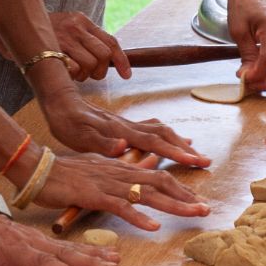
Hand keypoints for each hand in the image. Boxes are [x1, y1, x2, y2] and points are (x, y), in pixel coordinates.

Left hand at [0, 213, 117, 265]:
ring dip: (94, 256)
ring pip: (70, 249)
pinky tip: (107, 254)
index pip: (41, 263)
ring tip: (116, 262)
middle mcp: (31, 243)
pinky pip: (69, 246)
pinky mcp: (43, 241)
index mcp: (13, 249)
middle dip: (89, 263)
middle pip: (63, 255)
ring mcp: (39, 240)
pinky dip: (89, 250)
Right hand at [30, 153, 209, 230]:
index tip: (196, 200)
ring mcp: (108, 183)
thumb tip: (138, 176)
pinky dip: (138, 216)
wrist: (40, 169)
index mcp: (121, 168)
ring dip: (173, 204)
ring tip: (193, 213)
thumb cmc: (67, 173)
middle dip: (185, 196)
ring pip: (147, 193)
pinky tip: (153, 226)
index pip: (157, 176)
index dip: (179, 188)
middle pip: (159, 183)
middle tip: (205, 209)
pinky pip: (120, 206)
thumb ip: (119, 174)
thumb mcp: (98, 170)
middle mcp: (119, 172)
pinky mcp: (94, 195)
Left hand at [40, 91, 210, 167]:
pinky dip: (166, 137)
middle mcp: (129, 127)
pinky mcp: (122, 126)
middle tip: (205, 162)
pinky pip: (151, 130)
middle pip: (164, 136)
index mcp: (122, 132)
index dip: (176, 153)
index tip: (196, 161)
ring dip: (179, 142)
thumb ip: (102, 142)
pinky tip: (170, 142)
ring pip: (160, 131)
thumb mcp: (80, 136)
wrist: (59, 103)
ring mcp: (127, 125)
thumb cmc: (68, 123)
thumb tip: (123, 145)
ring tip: (194, 153)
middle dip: (186, 150)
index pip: (155, 143)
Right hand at [50, 10, 128, 80]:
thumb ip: (89, 40)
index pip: (110, 41)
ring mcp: (63, 38)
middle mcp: (75, 27)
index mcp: (83, 21)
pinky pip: (74, 69)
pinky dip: (72, 75)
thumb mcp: (71, 29)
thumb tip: (113, 61)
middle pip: (104, 54)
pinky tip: (64, 71)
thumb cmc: (50, 33)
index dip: (122, 60)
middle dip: (100, 70)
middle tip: (90, 73)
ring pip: (90, 64)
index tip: (126, 75)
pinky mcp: (50, 51)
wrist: (19, 27)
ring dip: (84, 75)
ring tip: (74, 72)